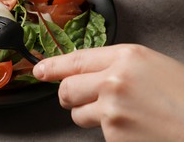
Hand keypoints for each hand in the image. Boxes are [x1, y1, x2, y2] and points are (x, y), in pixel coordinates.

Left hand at [33, 44, 183, 140]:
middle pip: (68, 88)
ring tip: (118, 115)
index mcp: (126, 57)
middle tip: (73, 99)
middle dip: (67, 96)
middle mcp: (114, 80)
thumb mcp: (151, 65)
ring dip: (88, 115)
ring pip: (78, 113)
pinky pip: (99, 133)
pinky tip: (132, 127)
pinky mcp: (115, 134)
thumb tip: (88, 71)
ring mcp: (112, 109)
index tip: (40, 70)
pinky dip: (110, 132)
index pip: (76, 59)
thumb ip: (116, 64)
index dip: (53, 65)